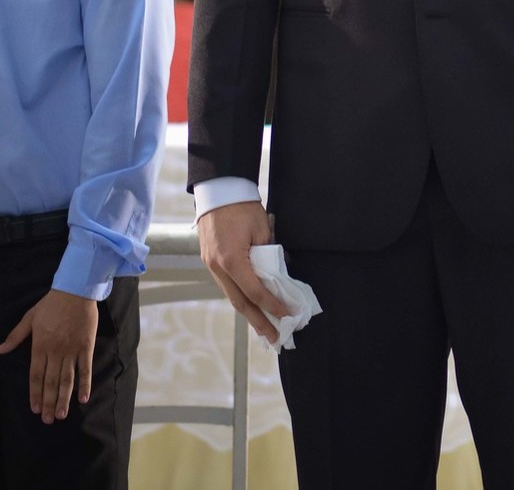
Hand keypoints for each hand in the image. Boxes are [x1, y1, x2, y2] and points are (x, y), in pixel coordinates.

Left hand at [0, 289, 97, 421]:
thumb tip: (0, 350)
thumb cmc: (51, 304)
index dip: (35, 394)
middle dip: (49, 402)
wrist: (76, 290)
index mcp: (40, 346)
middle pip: (51, 382)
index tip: (35, 409)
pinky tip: (83, 398)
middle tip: (48, 420)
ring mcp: (72, 350)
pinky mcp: (86, 346)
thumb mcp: (30, 318)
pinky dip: (85, 384)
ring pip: (67, 379)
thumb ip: (15, 336)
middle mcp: (55, 351)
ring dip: (64, 399)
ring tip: (61, 415)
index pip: (36, 376)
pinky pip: (85, 369)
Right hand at [198, 201, 289, 341]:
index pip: (256, 292)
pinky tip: (250, 305)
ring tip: (264, 328)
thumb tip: (276, 274)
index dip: (273, 306)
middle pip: (240, 303)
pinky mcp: (210, 260)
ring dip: (249, 313)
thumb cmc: (242, 205)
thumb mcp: (261, 229)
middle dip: (259, 322)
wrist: (218, 189)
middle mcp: (218, 267)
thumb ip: (267, 254)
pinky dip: (240, 297)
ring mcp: (211, 265)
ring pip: (232, 296)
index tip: (287, 315)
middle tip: (274, 339)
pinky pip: (227, 285)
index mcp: (232, 260)